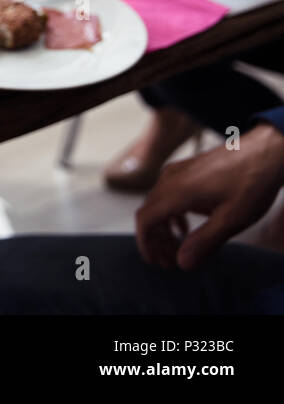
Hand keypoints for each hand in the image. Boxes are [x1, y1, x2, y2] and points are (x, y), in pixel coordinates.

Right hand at [135, 122, 283, 271]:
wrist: (266, 150)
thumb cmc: (252, 182)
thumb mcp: (232, 219)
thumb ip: (204, 242)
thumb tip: (182, 263)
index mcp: (177, 191)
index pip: (145, 219)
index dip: (146, 244)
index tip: (156, 262)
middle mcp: (170, 179)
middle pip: (149, 212)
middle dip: (156, 240)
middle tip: (170, 262)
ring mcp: (177, 171)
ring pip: (158, 203)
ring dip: (164, 227)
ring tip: (178, 247)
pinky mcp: (186, 169)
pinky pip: (167, 193)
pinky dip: (171, 214)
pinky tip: (186, 226)